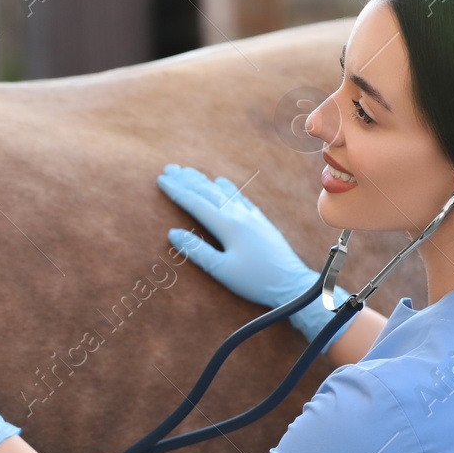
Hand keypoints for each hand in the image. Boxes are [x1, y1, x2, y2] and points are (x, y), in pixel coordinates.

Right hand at [157, 164, 348, 346]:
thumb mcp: (222, 271)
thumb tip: (173, 233)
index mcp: (228, 226)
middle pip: (208, 193)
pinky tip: (222, 183)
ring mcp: (252, 217)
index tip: (161, 179)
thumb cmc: (255, 282)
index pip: (196, 204)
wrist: (292, 284)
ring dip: (204, 181)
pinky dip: (227, 188)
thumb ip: (197, 251)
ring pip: (223, 192)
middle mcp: (239, 215)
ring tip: (189, 172)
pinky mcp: (261, 222)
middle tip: (169, 168)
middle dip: (187, 180)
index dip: (177, 191)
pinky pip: (240, 198)